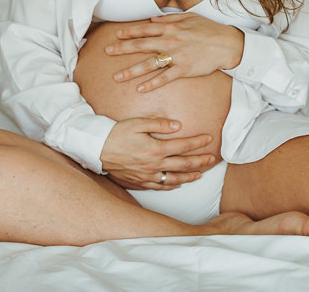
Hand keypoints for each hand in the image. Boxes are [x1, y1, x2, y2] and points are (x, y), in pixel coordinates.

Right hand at [100, 117, 215, 189]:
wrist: (96, 149)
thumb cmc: (116, 133)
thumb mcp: (137, 122)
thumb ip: (159, 124)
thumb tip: (178, 126)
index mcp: (155, 149)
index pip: (182, 146)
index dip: (197, 142)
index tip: (209, 139)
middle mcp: (153, 165)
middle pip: (183, 164)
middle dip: (200, 161)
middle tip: (212, 159)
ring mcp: (147, 176)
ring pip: (174, 178)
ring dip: (189, 176)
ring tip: (200, 174)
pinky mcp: (139, 182)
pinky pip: (160, 186)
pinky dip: (172, 185)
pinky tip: (178, 183)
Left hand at [105, 13, 244, 92]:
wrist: (226, 44)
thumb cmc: (208, 29)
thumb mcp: (188, 17)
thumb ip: (168, 18)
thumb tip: (152, 19)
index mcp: (170, 28)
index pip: (144, 29)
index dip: (129, 32)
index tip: (116, 35)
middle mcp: (170, 41)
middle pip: (141, 46)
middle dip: (122, 49)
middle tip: (107, 52)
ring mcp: (176, 56)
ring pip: (149, 64)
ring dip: (131, 71)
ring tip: (117, 77)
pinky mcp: (183, 69)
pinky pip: (164, 78)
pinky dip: (152, 84)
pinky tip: (140, 89)